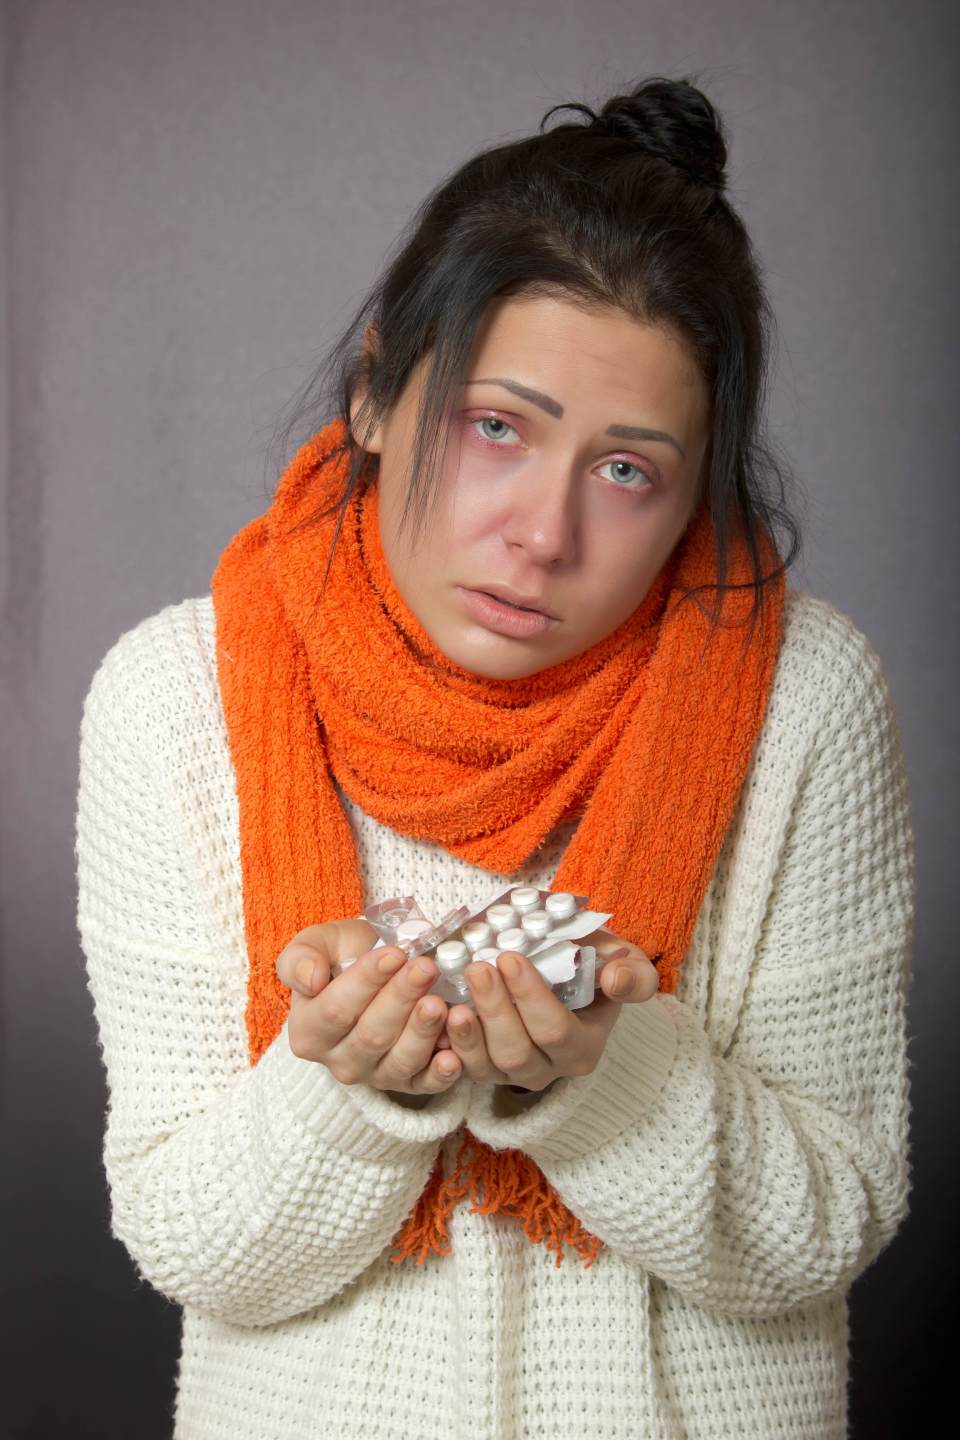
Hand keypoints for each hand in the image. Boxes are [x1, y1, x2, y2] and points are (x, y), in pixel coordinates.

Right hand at [275, 920, 462, 1094]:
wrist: (376, 970)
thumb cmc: (342, 957)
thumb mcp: (315, 946)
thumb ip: (300, 959)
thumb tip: (310, 980)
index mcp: (309, 1032)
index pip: (335, 1010)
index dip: (366, 982)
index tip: (394, 953)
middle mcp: (339, 1062)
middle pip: (371, 1035)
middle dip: (401, 999)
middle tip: (425, 968)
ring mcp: (375, 1076)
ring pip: (399, 1061)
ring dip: (422, 1032)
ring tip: (440, 1003)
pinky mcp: (409, 1084)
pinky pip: (425, 1084)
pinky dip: (441, 1074)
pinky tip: (453, 1057)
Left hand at [444, 934, 658, 1089]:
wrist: (569, 974)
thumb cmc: (595, 966)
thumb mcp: (625, 963)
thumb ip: (632, 975)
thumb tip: (616, 979)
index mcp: (584, 1045)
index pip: (555, 1031)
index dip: (529, 998)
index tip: (508, 957)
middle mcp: (551, 1068)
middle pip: (517, 1051)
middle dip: (494, 1009)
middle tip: (477, 967)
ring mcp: (515, 1073)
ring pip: (488, 1065)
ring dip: (467, 1034)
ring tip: (451, 1000)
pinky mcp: (487, 1069)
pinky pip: (464, 1068)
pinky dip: (449, 1046)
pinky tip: (436, 1017)